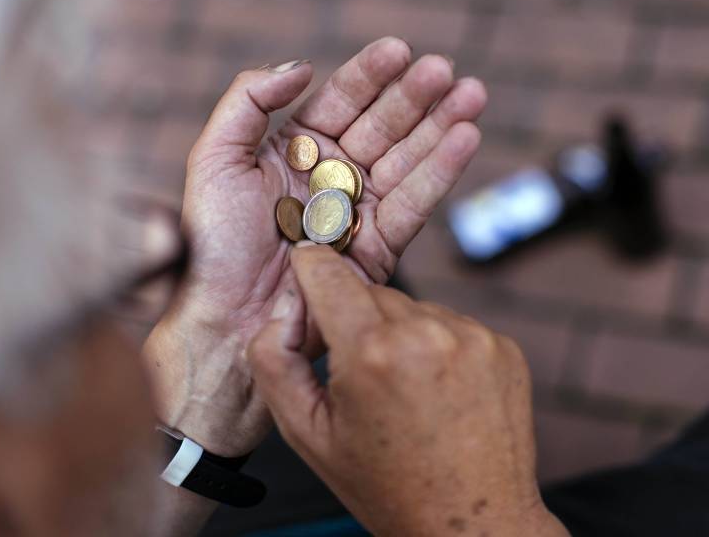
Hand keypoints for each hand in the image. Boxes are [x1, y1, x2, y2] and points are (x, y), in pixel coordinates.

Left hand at [143, 38, 486, 454]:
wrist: (226, 316)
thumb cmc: (212, 242)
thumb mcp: (214, 158)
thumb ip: (248, 100)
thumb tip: (302, 66)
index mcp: (295, 150)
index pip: (340, 102)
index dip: (370, 76)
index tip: (399, 49)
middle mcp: (332, 176)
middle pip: (382, 126)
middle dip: (415, 97)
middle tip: (444, 70)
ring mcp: (358, 210)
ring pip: (407, 160)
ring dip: (441, 126)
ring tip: (472, 94)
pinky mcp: (380, 247)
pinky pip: (414, 203)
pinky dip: (441, 171)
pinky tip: (465, 138)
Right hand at [247, 245, 569, 536]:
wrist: (472, 524)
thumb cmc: (388, 486)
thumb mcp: (307, 435)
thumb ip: (275, 364)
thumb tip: (280, 316)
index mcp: (371, 353)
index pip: (328, 273)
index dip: (310, 269)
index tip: (306, 266)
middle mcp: (427, 334)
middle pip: (369, 293)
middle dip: (355, 319)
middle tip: (357, 370)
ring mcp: (472, 337)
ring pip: (412, 307)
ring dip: (398, 332)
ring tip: (403, 389)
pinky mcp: (502, 345)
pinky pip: (450, 323)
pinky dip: (436, 344)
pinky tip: (436, 389)